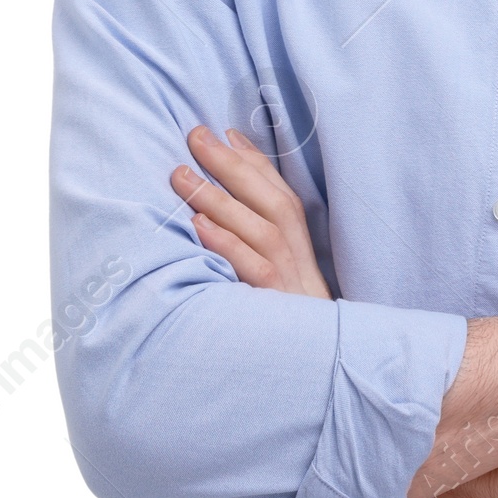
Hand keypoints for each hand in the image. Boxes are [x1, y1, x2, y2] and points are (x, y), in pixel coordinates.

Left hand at [170, 126, 330, 298]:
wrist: (315, 365)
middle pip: (268, 198)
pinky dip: (225, 243)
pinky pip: (250, 266)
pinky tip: (198, 226)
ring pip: (256, 227)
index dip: (251, 158)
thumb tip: (224, 190)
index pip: (276, 188)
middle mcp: (296, 252)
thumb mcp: (281, 267)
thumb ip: (260, 228)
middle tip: (195, 137)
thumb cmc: (286, 313)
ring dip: (218, 198)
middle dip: (231, 164)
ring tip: (182, 175)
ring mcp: (287, 276)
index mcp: (299, 240)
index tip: (222, 131)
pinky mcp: (274, 302)